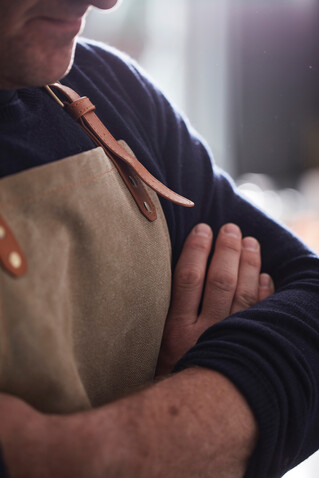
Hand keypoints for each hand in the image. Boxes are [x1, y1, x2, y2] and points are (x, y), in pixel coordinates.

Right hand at [156, 223, 273, 375]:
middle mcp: (203, 333)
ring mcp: (229, 342)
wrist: (188, 413)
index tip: (203, 229)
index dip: (196, 249)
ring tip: (250, 242)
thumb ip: (166, 311)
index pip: (188, 278)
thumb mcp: (155, 344)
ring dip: (249, 264)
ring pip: (244, 295)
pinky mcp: (248, 351)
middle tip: (231, 229)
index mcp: (175, 329)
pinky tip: (266, 276)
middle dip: (226, 250)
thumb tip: (183, 271)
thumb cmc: (167, 373)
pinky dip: (266, 294)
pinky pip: (262, 317)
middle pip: (219, 281)